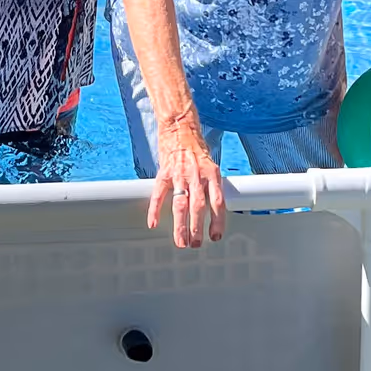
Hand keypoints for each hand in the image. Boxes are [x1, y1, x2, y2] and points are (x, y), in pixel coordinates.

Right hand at [149, 119, 226, 248]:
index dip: (217, 221)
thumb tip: (215, 207)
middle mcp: (197, 175)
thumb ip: (211, 185)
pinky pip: (159, 194)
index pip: (217, 202)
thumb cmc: (195, 147)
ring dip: (181, 225)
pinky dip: (155, 209)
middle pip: (199, 207)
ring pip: (181, 204)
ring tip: (181, 241)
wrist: (179, 126)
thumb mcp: (210, 164)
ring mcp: (180, 174)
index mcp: (212, 173)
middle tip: (196, 244)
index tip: (215, 235)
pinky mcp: (164, 172)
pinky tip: (153, 223)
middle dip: (197, 228)